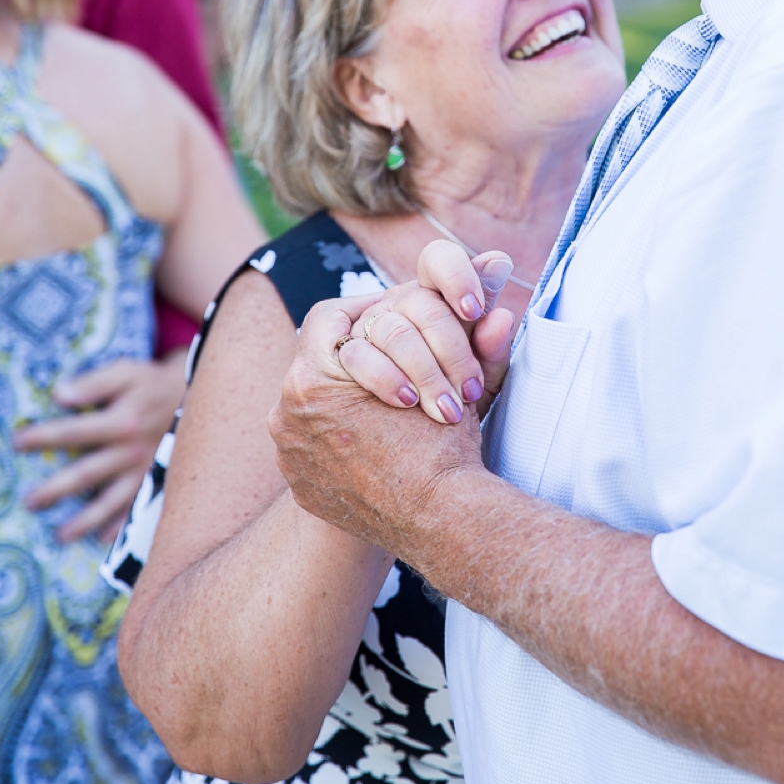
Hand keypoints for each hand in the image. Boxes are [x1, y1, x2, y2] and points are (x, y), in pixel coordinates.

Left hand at [12, 353, 188, 543]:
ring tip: (60, 535)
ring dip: (85, 520)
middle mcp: (132, 451)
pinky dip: (119, 526)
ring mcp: (144, 472)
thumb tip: (59, 394)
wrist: (194, 399)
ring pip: (110, 502)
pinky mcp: (155, 483)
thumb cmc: (150, 383)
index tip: (17, 443)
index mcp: (122, 421)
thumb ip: (94, 383)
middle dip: (56, 489)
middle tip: (29, 502)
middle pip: (87, 474)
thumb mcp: (125, 372)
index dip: (44, 437)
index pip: (74, 431)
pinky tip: (101, 539)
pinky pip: (135, 510)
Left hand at [268, 295, 482, 553]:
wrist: (441, 523)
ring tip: (384, 404)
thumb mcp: (450, 369)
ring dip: (343, 400)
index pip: (326, 320)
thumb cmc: (447, 443)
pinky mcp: (299, 485)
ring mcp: (288, 452)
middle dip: (353, 359)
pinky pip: (311, 448)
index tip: (389, 323)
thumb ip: (460, 318)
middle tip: (391, 363)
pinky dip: (337, 442)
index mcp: (310, 376)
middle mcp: (285, 412)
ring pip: (311, 405)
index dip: (363, 316)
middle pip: (316, 361)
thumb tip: (498, 260)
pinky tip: (371, 444)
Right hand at [338, 241, 520, 424]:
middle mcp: (394, 305)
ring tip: (449, 411)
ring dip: (426, 372)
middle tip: (470, 391)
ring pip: (393, 331)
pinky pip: (358, 354)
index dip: (456, 276)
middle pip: (421, 304)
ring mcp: (360, 328)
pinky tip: (408, 400)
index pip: (438, 260)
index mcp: (432, 299)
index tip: (473, 309)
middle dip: (453, 350)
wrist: (414, 466)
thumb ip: (490, 351)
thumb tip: (503, 316)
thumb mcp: (477, 387)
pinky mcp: (333, 359)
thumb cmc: (448, 418)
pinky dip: (386, 377)